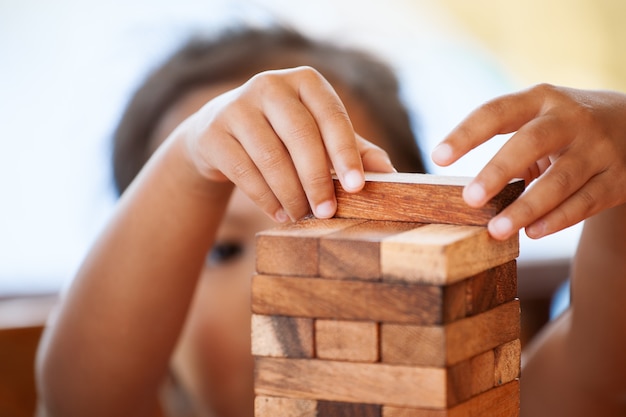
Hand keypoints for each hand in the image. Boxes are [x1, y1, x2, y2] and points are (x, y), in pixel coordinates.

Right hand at [180, 66, 394, 222]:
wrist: (221, 133)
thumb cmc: (283, 135)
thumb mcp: (319, 136)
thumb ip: (354, 151)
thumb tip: (391, 175)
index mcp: (305, 81)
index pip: (331, 115)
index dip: (346, 152)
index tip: (358, 187)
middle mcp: (270, 85)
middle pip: (300, 136)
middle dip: (317, 180)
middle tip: (327, 212)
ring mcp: (237, 106)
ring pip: (271, 158)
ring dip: (291, 194)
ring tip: (302, 215)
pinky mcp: (214, 133)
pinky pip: (245, 172)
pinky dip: (266, 199)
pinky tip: (279, 213)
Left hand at [431, 84, 625, 239]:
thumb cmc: (565, 128)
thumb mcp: (540, 120)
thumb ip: (509, 145)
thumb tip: (468, 194)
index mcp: (541, 100)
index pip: (497, 112)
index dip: (466, 134)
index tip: (437, 157)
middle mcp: (571, 119)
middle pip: (531, 142)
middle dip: (497, 171)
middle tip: (470, 199)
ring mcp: (598, 148)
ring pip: (560, 180)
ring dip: (525, 207)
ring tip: (496, 229)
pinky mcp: (618, 177)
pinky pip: (585, 202)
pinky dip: (557, 220)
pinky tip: (531, 232)